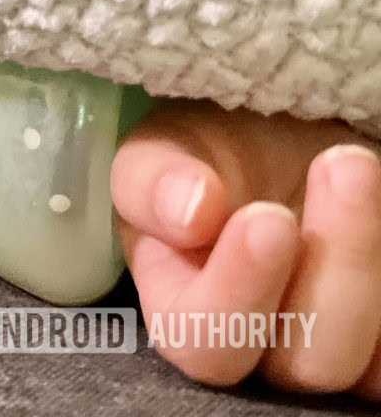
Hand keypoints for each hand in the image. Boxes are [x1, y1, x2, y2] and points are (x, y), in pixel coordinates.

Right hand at [111, 100, 380, 397]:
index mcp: (185, 316)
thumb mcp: (165, 147)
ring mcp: (336, 355)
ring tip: (358, 166)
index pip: (202, 343)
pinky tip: (380, 207)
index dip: (237, 292)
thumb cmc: (218, 155)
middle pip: (306, 364)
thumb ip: (153, 181)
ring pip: (371, 367)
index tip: (266, 218)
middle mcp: (263, 354)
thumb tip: (191, 212)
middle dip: (336, 265)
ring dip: (369, 259)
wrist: (287, 144)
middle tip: (343, 167)